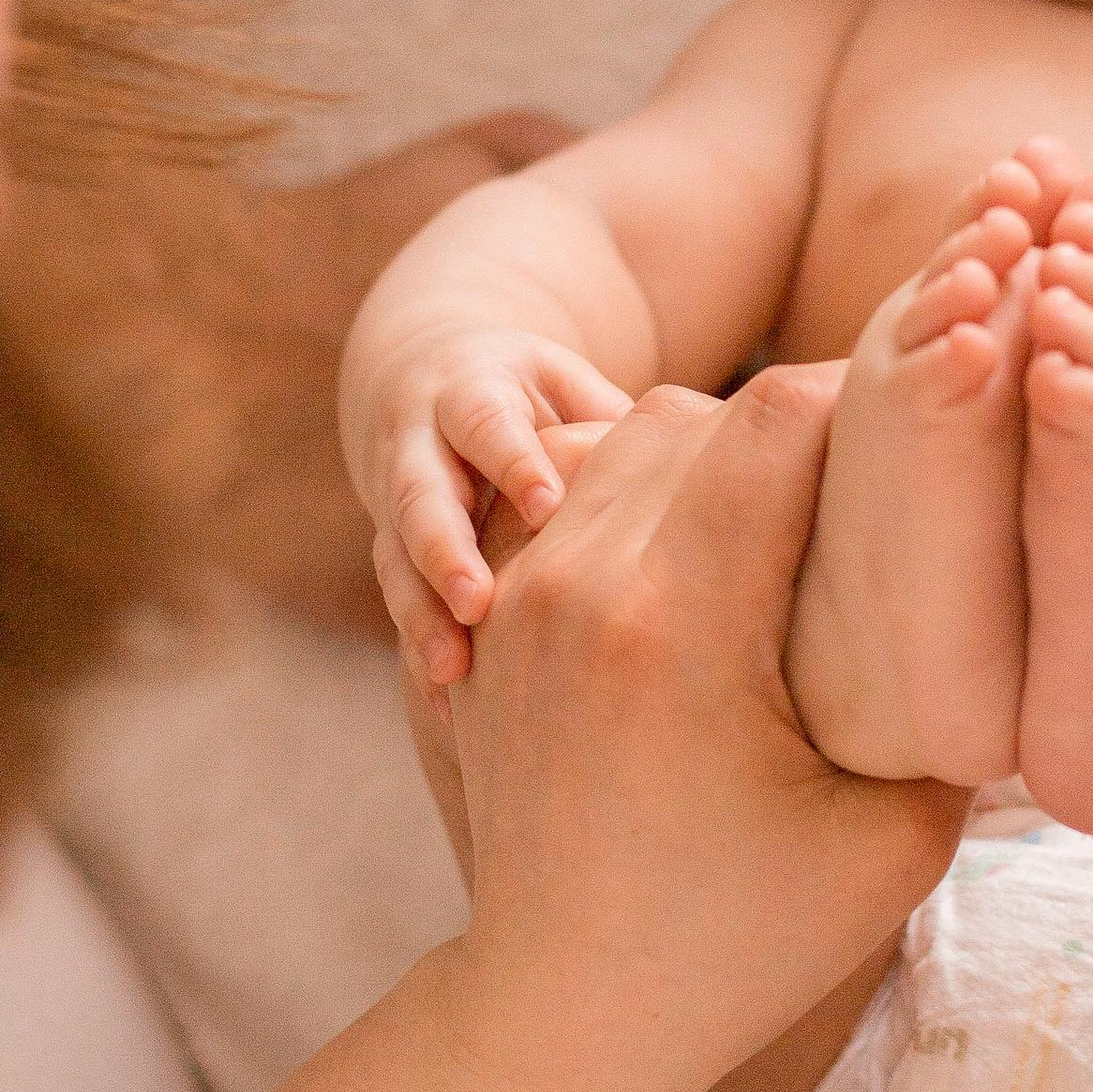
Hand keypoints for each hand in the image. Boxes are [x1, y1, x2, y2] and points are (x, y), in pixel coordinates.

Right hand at [342, 309, 634, 687]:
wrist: (431, 382)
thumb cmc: (536, 397)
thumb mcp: (570, 388)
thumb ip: (613, 423)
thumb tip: (700, 457)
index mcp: (470, 393)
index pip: (486, 423)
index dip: (514, 462)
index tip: (547, 507)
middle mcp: (418, 444)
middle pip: (422, 495)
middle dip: (445, 549)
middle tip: (478, 604)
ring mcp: (396, 503)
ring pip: (396, 557)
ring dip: (422, 614)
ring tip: (452, 671)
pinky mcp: (392, 552)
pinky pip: (401, 604)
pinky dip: (422, 653)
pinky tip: (453, 709)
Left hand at [434, 370, 966, 1091]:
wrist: (566, 1011)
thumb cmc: (742, 942)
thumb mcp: (895, 845)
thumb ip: (958, 712)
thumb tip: (1022, 611)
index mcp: (679, 628)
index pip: (775, 419)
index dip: (865, 396)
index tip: (928, 422)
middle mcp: (582, 588)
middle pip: (702, 410)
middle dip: (799, 424)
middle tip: (876, 473)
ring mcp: (520, 601)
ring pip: (628, 439)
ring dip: (718, 454)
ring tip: (796, 517)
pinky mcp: (494, 625)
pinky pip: (575, 497)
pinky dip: (648, 499)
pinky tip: (712, 560)